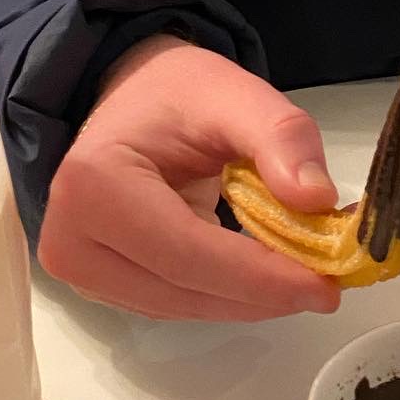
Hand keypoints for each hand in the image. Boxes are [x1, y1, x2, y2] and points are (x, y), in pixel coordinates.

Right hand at [39, 34, 342, 321]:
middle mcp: (71, 237)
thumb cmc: (177, 93)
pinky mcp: (97, 282)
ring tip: (304, 276)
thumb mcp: (234, 93)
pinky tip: (264, 276)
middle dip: (259, 293)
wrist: (133, 96)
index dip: (257, 276)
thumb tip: (317, 200)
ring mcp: (78, 267)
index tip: (324, 284)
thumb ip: (280, 138)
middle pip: (181, 290)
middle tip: (328, 284)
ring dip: (245, 300)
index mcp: (94, 185)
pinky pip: (171, 301)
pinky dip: (223, 295)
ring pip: (178, 306)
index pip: (185, 252)